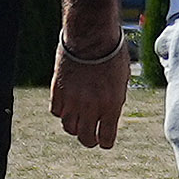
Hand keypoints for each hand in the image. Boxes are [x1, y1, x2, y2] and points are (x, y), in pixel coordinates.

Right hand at [51, 29, 126, 150]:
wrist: (91, 36)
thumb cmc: (112, 54)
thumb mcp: (122, 80)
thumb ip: (115, 100)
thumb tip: (110, 114)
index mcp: (111, 106)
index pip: (106, 138)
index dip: (105, 142)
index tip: (104, 141)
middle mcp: (91, 107)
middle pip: (85, 138)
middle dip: (89, 140)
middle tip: (90, 138)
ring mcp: (72, 100)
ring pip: (69, 127)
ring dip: (74, 127)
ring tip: (78, 121)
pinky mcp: (57, 90)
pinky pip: (56, 111)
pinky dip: (61, 112)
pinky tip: (67, 106)